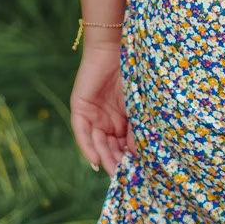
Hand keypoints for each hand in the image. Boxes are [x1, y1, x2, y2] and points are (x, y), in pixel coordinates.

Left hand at [69, 41, 137, 172]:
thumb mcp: (142, 106)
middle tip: (127, 178)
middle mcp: (107, 121)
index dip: (131, 160)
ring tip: (115, 170)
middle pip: (110, 148)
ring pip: (97, 143)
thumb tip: (144, 156)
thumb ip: (140, 129)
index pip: (125, 147)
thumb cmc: (137, 71)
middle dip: (118, 163)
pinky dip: (87, 147)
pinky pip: (82, 133)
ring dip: (105, 157)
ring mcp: (93, 115)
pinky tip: (95, 160)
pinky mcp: (80, 108)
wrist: (119, 45)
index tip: (141, 176)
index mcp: (124, 121)